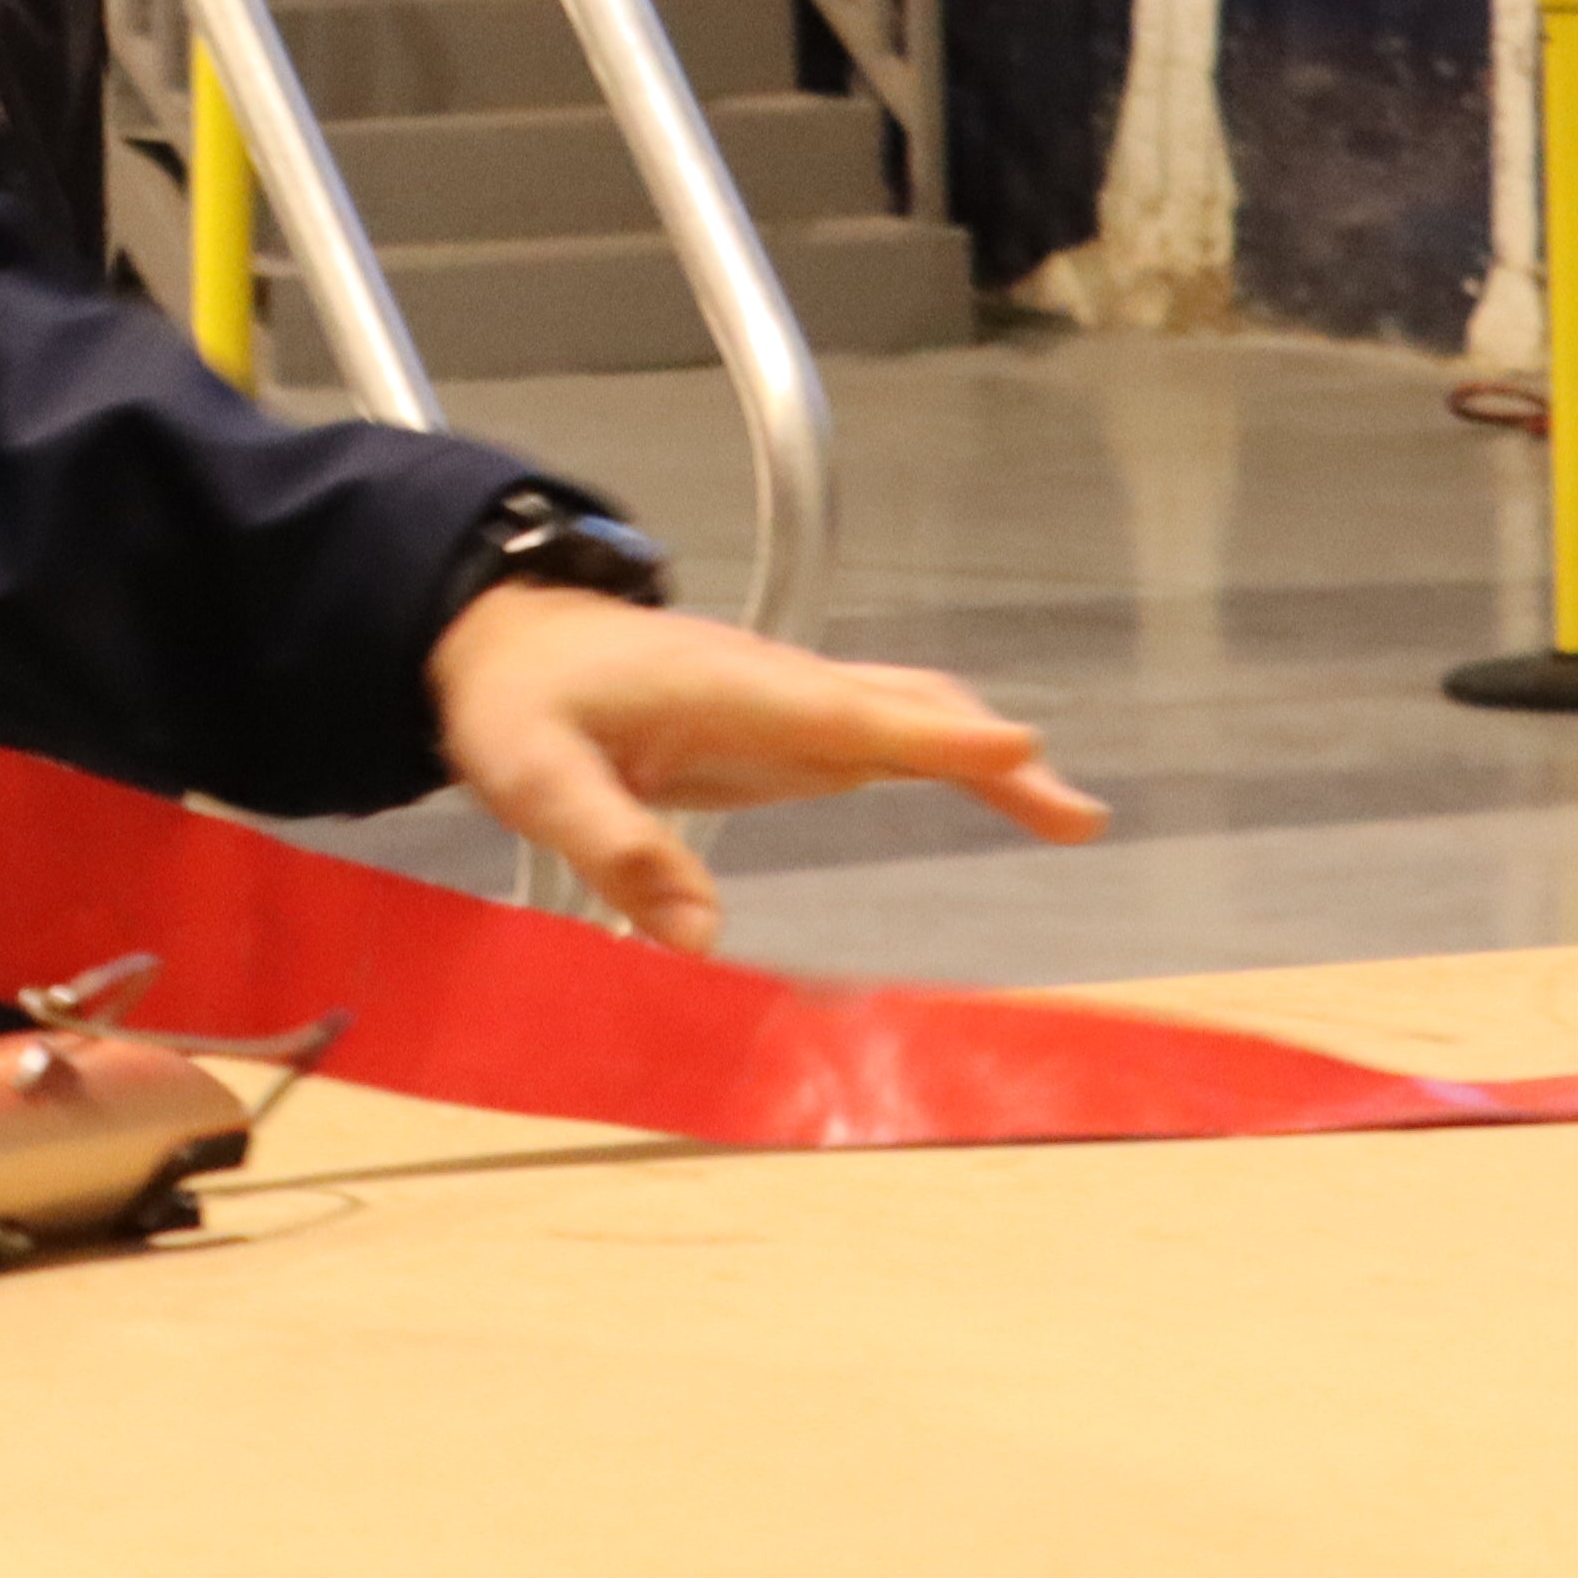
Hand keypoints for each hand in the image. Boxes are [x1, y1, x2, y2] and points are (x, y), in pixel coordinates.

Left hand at [430, 584, 1106, 954]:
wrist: (499, 637)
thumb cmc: (518, 701)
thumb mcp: (536, 777)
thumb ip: (616, 848)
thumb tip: (698, 940)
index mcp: (726, 689)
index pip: (845, 713)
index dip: (932, 735)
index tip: (1020, 749)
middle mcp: (775, 685)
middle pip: (906, 708)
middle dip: (992, 756)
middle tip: (1078, 819)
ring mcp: (785, 698)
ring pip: (907, 710)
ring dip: (985, 753)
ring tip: (1067, 817)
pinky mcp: (780, 721)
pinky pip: (881, 728)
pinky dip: (946, 749)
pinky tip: (985, 779)